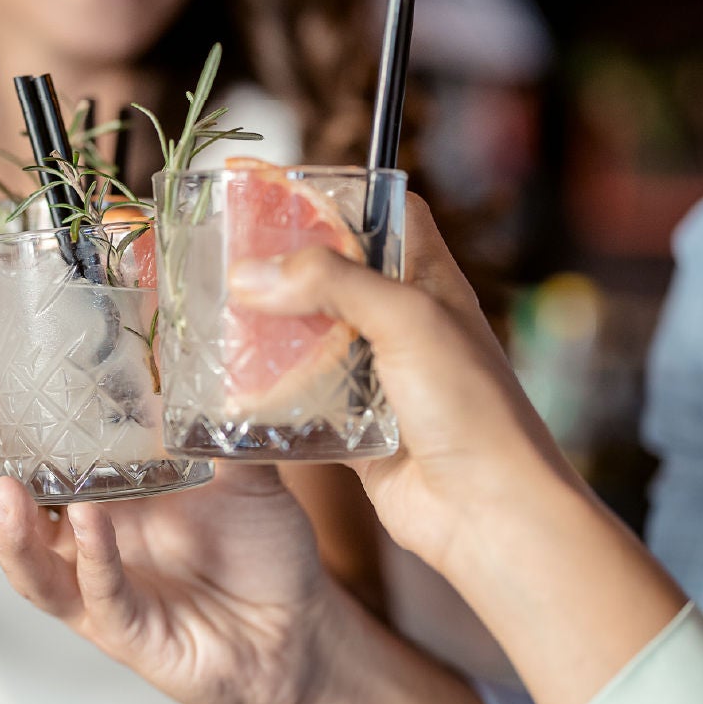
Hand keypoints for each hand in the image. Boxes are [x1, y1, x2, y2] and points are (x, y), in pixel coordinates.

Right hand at [0, 387, 351, 703]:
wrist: (300, 627)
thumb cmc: (262, 548)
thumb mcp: (243, 472)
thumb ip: (218, 424)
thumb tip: (214, 357)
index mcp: (97, 500)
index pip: (25, 465)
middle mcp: (85, 547)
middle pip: (4, 516)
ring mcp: (102, 594)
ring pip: (32, 568)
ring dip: (12, 530)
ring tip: (4, 489)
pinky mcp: (132, 635)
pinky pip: (101, 598)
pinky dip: (92, 559)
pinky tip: (86, 522)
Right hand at [230, 195, 580, 575]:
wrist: (489, 514)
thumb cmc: (472, 409)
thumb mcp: (408, 321)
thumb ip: (332, 284)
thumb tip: (251, 272)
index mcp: (429, 282)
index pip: (388, 213)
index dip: (341, 194)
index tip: (278, 189)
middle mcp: (403, 323)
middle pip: (335, 275)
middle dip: (283, 265)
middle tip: (224, 256)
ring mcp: (379, 376)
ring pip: (311, 338)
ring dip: (270, 331)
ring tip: (213, 314)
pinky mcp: (356, 426)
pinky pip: (304, 400)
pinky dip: (271, 393)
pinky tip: (232, 383)